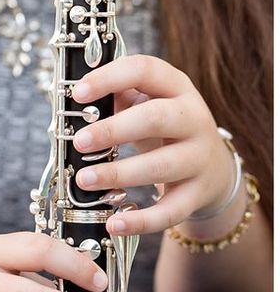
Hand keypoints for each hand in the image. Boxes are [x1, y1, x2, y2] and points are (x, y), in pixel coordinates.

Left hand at [70, 53, 237, 236]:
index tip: (78, 93)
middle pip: (156, 118)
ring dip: (119, 174)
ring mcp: (199, 158)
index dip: (110, 78)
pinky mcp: (198, 195)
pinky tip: (114, 222)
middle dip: (113, 130)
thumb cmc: (165, 128)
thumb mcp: (147, 102)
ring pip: (161, 167)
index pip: (145, 70)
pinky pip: (170, 211)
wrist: (213, 166)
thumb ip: (118, 96)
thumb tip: (78, 104)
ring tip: (85, 180)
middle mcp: (194, 118)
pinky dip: (141, 221)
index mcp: (176, 86)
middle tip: (80, 142)